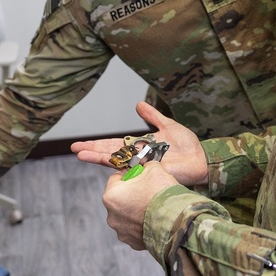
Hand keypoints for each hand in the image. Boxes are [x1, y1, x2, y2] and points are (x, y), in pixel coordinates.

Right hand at [72, 102, 208, 186]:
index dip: (97, 145)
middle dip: (92, 151)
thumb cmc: (187, 145)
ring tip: (81, 155)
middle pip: (109, 154)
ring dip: (98, 158)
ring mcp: (142, 166)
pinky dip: (118, 165)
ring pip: (116, 161)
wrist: (201, 158)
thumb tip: (138, 104)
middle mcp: (137, 158)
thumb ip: (152, 116)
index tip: (80, 145)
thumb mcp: (167, 125)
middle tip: (74, 149)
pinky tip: (105, 163)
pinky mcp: (149, 171)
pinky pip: (131, 168)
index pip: (113, 145)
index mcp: (139, 147)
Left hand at [102, 162, 177, 250]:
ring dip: (137, 210)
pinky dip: (143, 224)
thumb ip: (146, 166)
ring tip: (153, 206)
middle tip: (147, 190)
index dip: (128, 175)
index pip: (115, 179)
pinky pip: (135, 229)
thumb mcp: (155, 169)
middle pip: (120, 199)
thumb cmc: (162, 195)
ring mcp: (122, 231)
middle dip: (132, 194)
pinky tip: (154, 218)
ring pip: (127, 215)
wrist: (175, 221)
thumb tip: (147, 167)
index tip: (138, 175)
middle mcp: (112, 216)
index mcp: (111, 196)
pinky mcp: (133, 242)